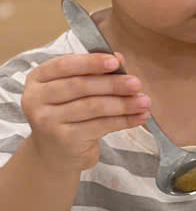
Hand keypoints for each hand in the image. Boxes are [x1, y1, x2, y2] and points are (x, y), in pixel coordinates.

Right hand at [21, 53, 149, 173]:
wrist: (55, 153)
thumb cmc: (69, 114)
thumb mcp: (75, 91)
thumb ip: (94, 72)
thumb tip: (119, 57)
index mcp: (38, 79)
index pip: (63, 65)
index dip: (90, 62)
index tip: (115, 62)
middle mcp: (36, 99)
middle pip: (80, 86)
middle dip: (113, 84)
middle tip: (137, 84)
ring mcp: (48, 120)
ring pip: (93, 107)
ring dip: (123, 103)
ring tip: (145, 102)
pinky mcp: (65, 139)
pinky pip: (100, 125)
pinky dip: (124, 120)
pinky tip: (140, 117)